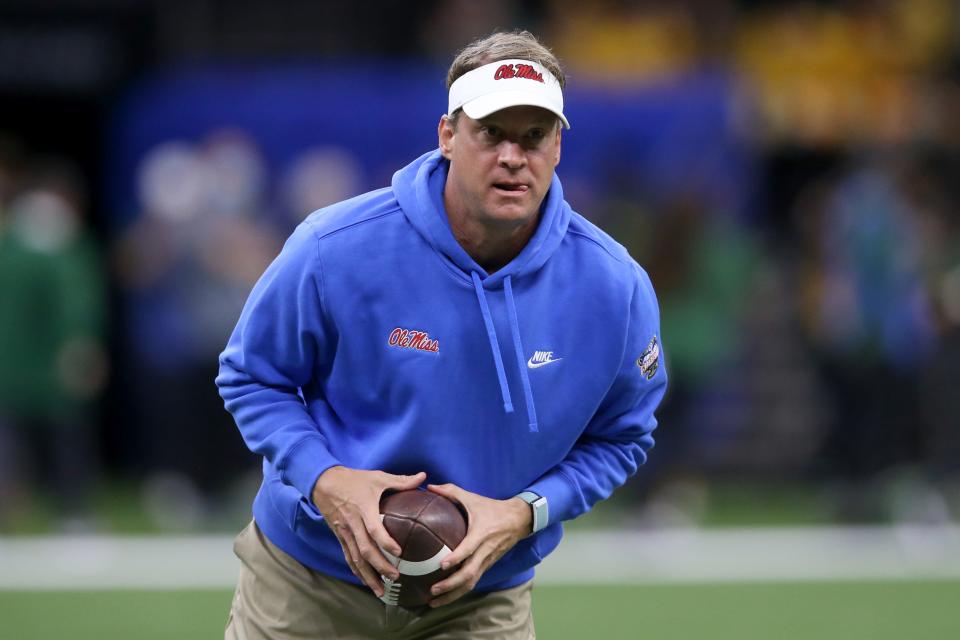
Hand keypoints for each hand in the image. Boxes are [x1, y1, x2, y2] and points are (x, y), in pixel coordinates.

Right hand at [311, 466, 425, 596]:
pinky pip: (348, 556)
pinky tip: (366, 581)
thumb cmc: (353, 479)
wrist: (324, 482)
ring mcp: (345, 532)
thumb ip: (400, 480)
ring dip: (368, 576)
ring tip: (381, 590)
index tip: (399, 553)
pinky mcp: (340, 536)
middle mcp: (353, 524)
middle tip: (396, 577)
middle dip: (380, 567)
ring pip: (356, 558)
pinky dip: (357, 571)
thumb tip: (423, 476)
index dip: (386, 542)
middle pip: (365, 550)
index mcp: (364, 509)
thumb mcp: (377, 477)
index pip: (374, 530)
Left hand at [425, 483, 531, 606]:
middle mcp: (484, 551)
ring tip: (433, 601)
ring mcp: (487, 561)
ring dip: (452, 595)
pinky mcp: (487, 566)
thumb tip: (429, 486)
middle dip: (450, 585)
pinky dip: (458, 592)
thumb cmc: (492, 508)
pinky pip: (473, 582)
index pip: (469, 549)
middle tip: (432, 590)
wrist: (518, 520)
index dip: (456, 558)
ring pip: (470, 583)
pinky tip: (444, 597)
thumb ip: (450, 491)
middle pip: (469, 574)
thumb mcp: (472, 497)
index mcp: (481, 534)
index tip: (442, 565)